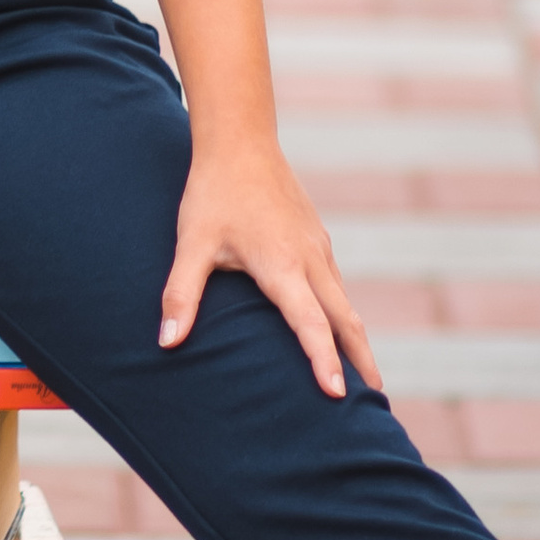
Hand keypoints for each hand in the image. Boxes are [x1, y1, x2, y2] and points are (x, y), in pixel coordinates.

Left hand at [159, 123, 380, 398]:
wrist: (241, 141)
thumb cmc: (214, 193)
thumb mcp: (192, 244)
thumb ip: (181, 294)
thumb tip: (166, 342)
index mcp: (282, 265)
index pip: (310, 323)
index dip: (324, 361)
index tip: (338, 394)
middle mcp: (310, 259)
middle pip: (345, 319)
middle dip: (360, 360)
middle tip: (374, 398)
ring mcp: (318, 247)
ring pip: (345, 301)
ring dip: (356, 338)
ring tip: (363, 373)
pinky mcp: (317, 237)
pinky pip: (336, 284)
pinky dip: (343, 313)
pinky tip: (337, 325)